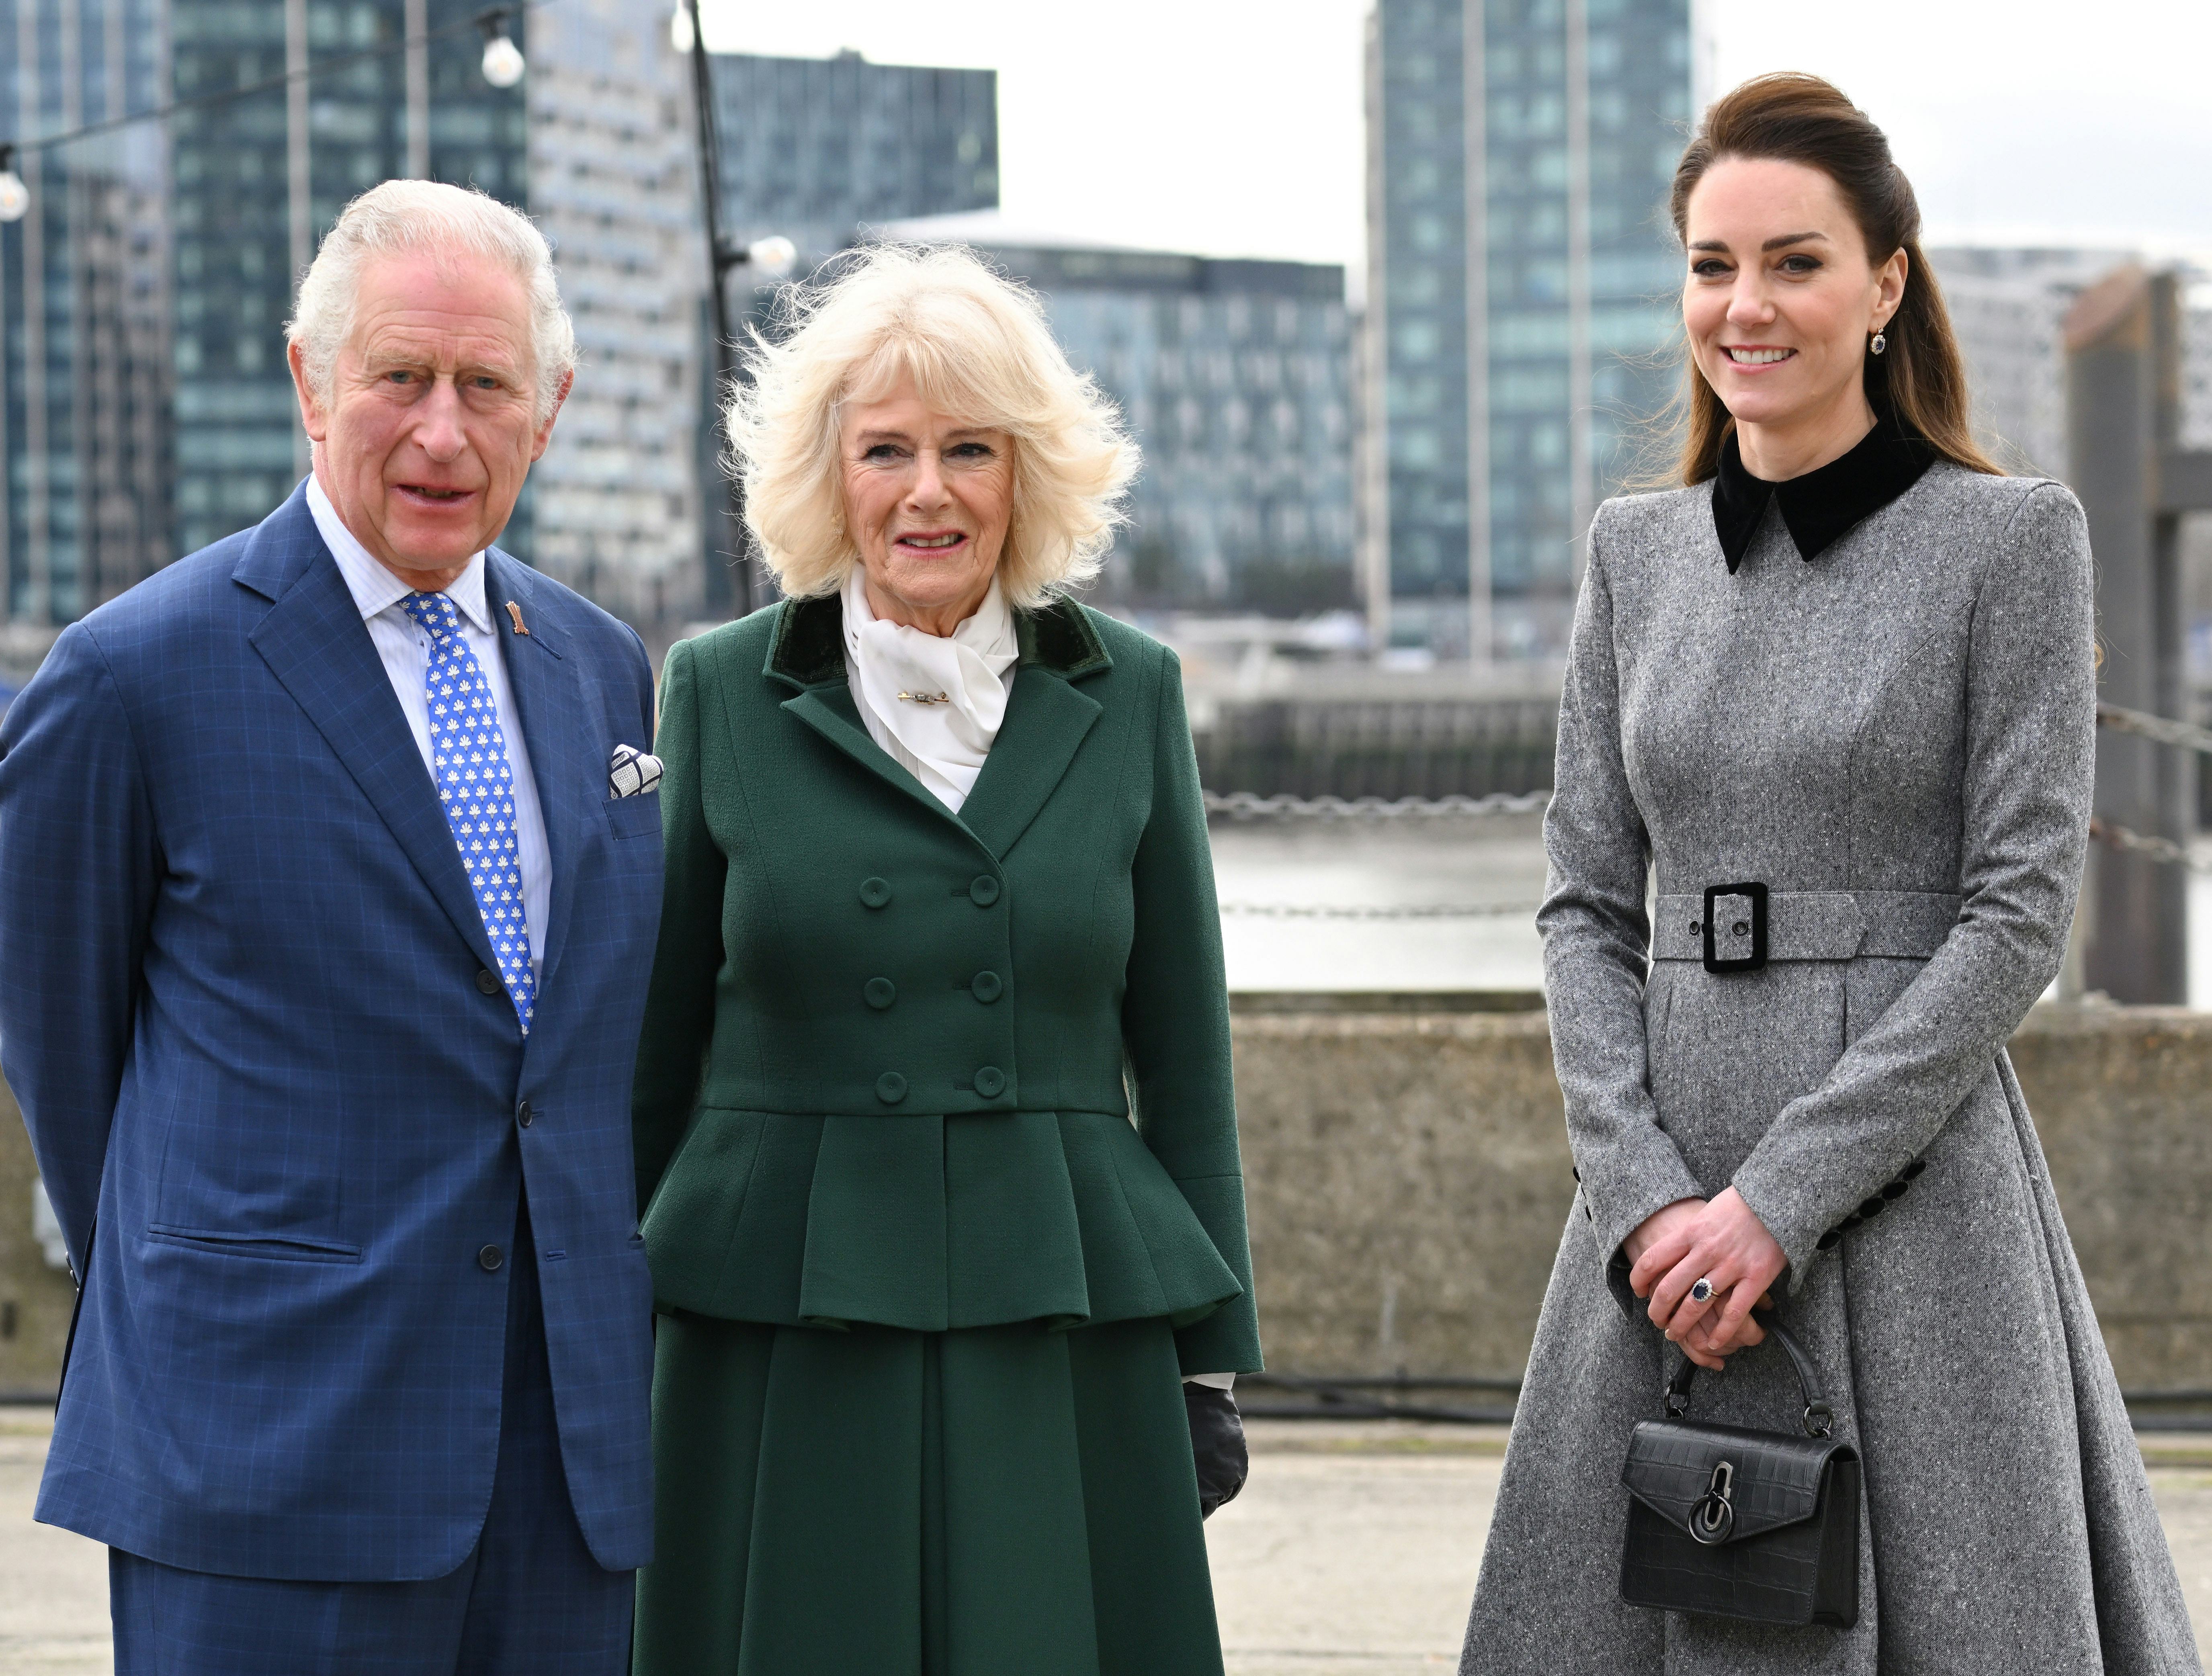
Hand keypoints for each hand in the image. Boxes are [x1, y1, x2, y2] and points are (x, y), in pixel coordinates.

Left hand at [1628, 1188, 1785, 1368]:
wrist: (1777, 1197)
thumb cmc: (1739, 1205)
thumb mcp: (1705, 1213)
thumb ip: (1688, 1236)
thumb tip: (1669, 1256)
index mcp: (1690, 1233)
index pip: (1651, 1261)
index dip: (1638, 1281)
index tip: (1639, 1292)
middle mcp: (1706, 1251)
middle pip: (1669, 1289)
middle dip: (1658, 1312)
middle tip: (1657, 1322)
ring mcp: (1731, 1266)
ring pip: (1696, 1305)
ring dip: (1682, 1326)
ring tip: (1676, 1335)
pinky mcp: (1756, 1278)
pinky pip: (1733, 1313)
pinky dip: (1721, 1333)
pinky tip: (1713, 1343)